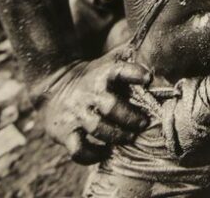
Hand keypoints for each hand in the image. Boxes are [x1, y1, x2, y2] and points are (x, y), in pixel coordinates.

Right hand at [37, 54, 152, 163]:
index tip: (148, 78)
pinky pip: (78, 149)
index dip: (134, 73)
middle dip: (130, 116)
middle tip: (143, 123)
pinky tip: (105, 152)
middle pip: (110, 106)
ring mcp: (76, 114)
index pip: (119, 71)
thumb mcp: (107, 63)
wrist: (52, 86)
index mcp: (102, 75)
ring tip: (129, 138)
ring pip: (97, 128)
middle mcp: (88, 94)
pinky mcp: (64, 133)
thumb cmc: (92, 77)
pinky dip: (93, 155)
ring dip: (116, 136)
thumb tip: (157, 54)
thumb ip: (130, 60)